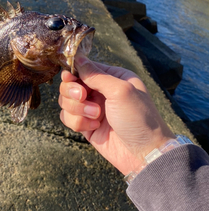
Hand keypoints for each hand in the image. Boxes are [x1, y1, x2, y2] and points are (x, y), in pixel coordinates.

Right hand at [59, 56, 174, 174]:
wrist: (144, 153)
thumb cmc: (139, 118)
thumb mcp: (120, 90)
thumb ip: (96, 74)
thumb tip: (77, 57)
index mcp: (112, 77)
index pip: (83, 68)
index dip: (73, 72)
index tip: (70, 78)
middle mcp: (101, 91)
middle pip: (70, 84)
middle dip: (73, 92)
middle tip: (83, 98)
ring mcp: (92, 108)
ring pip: (66, 101)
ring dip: (77, 109)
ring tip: (96, 117)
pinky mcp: (86, 125)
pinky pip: (68, 118)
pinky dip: (77, 122)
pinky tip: (94, 127)